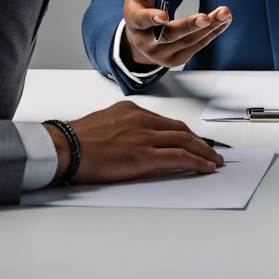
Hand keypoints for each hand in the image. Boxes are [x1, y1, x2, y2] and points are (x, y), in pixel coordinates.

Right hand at [45, 100, 223, 182]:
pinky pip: (180, 157)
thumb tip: (130, 142)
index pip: (165, 121)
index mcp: (131, 111)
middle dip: (199, 141)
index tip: (191, 139)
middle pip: (180, 129)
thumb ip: (122, 128)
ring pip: (185, 141)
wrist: (64, 148)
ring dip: (204, 152)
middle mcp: (142, 119)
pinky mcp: (145, 155)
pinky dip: (197, 161)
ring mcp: (145, 136)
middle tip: (211, 150)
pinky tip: (206, 167)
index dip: (182, 132)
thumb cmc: (75, 140)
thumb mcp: (103, 124)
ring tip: (214, 161)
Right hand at [113, 0, 232, 69]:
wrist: (140, 40)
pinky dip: (212, 34)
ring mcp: (162, 54)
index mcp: (136, 23)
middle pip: (170, 35)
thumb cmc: (140, 9)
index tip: (164, 16)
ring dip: (209, 27)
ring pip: (188, 41)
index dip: (152, 19)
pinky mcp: (176, 59)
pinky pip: (196, 47)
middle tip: (206, 17)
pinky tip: (223, 22)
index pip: (142, 21)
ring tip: (224, 13)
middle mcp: (147, 42)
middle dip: (189, 26)